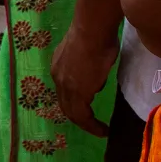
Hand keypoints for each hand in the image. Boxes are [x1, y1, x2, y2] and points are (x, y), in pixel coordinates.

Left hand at [50, 1, 118, 138]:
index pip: (64, 90)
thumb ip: (88, 65)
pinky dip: (92, 126)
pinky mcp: (78, 93)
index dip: (75, 102)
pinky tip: (102, 130)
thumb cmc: (95, 35)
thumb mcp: (87, 52)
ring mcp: (66, 86)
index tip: (88, 110)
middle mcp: (58, 77)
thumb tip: (95, 76)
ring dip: (86, 125)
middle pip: (66, 104)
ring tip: (99, 130)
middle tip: (92, 126)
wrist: (92, 30)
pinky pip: (82, 116)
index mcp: (59, 66)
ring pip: (73, 113)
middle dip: (78, 117)